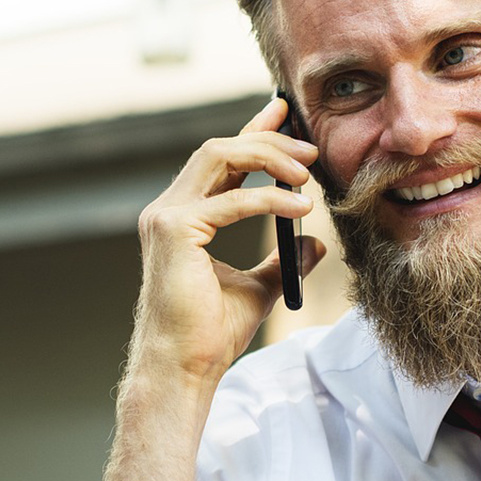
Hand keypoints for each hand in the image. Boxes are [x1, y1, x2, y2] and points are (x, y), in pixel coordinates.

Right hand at [131, 96, 322, 384]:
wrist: (184, 368)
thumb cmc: (210, 334)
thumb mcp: (258, 288)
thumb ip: (281, 261)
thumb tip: (313, 244)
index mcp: (182, 217)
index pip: (220, 160)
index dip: (252, 130)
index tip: (282, 111)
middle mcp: (168, 210)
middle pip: (220, 149)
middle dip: (267, 139)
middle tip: (310, 149)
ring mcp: (166, 217)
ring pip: (219, 158)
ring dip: (268, 157)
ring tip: (308, 171)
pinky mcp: (174, 232)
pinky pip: (230, 202)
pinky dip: (270, 199)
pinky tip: (301, 207)